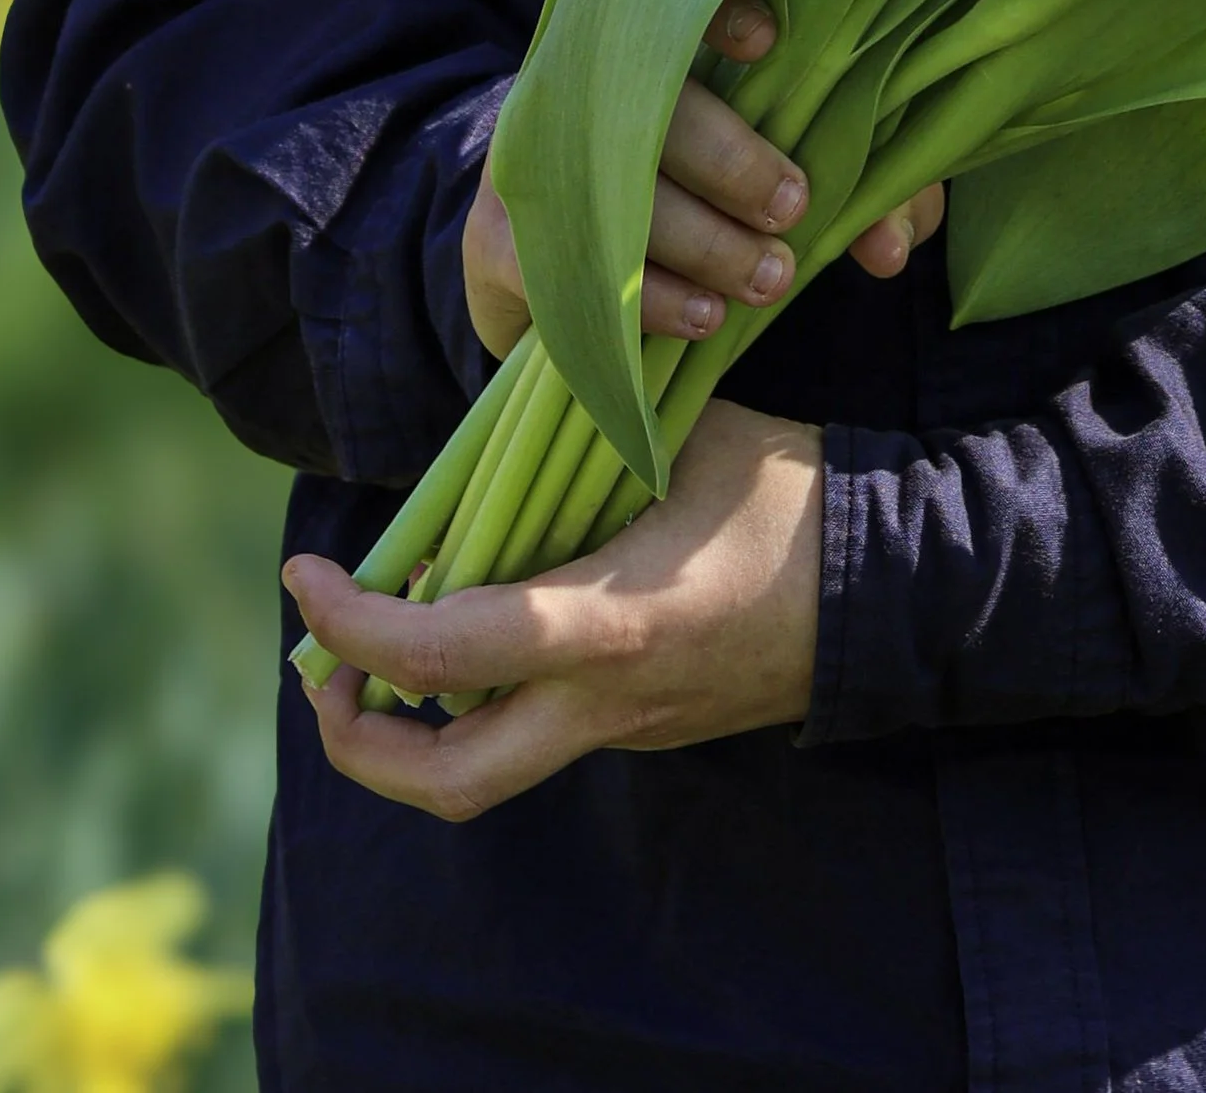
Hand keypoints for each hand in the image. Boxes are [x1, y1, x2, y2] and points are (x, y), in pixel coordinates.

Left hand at [286, 401, 822, 812]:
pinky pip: (541, 730)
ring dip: (415, 721)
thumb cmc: (791, 496)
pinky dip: (483, 691)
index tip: (305, 573)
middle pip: (447, 780)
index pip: (441, 652)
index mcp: (607, 627)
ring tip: (389, 640)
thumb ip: (582, 445)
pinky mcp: (649, 729)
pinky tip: (487, 615)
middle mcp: (606, 704)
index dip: (350, 623)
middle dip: (357, 740)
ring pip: (487, 769)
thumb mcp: (679, 442)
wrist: (900, 586)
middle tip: (325, 664)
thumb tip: (497, 426)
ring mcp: (630, 729)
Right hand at [461, 0, 943, 358]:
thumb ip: (857, 192)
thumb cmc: (691, 198)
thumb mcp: (776, 174)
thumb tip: (891, 244)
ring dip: (706, 243)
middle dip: (734, 161)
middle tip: (793, 211)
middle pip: (656, 104)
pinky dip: (650, 297)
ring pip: (624, 193)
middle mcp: (586, 83)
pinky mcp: (503, 237)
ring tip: (769, 281)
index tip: (770, 43)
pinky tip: (703, 317)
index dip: (721, 5)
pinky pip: (576, 266)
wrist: (541, 260)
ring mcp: (537, 156)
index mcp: (658, 44)